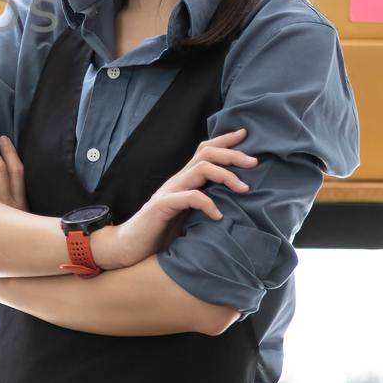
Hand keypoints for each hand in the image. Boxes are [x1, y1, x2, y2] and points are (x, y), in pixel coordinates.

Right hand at [93, 127, 256, 269]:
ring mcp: (168, 191)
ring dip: (226, 175)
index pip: (204, 152)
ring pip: (201, 169)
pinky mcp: (162, 206)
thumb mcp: (186, 217)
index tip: (245, 134)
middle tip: (255, 162)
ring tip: (244, 189)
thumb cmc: (158, 234)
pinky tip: (218, 216)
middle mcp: (176, 181)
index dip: (225, 140)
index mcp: (183, 181)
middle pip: (206, 154)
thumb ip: (202, 206)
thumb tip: (233, 207)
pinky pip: (190, 197)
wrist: (127, 247)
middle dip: (233, 154)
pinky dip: (208, 203)